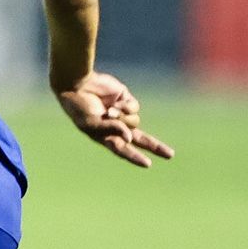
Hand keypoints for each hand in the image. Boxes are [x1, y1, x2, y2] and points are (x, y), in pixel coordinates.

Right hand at [56, 71, 174, 167]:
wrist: (77, 84)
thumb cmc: (79, 107)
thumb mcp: (91, 123)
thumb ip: (111, 130)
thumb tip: (130, 137)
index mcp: (105, 136)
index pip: (124, 149)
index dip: (135, 157)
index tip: (148, 164)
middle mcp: (116, 126)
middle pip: (141, 139)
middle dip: (155, 147)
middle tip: (170, 155)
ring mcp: (122, 113)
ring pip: (135, 121)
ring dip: (123, 117)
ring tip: (109, 111)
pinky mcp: (125, 99)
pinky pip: (134, 107)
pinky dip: (126, 107)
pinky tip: (115, 103)